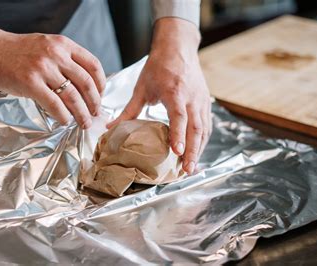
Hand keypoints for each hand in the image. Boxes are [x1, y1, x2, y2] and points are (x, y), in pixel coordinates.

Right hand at [0, 19, 105, 128]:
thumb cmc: (19, 50)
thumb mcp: (48, 45)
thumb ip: (65, 59)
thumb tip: (84, 85)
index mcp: (64, 44)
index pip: (93, 65)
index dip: (101, 84)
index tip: (101, 96)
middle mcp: (56, 54)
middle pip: (86, 83)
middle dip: (94, 102)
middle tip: (96, 113)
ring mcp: (43, 68)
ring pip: (72, 96)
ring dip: (81, 113)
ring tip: (84, 123)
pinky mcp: (30, 83)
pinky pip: (54, 104)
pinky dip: (63, 115)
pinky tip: (65, 121)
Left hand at [107, 18, 211, 173]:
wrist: (178, 48)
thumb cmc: (159, 67)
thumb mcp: (141, 87)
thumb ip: (129, 110)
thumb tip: (110, 128)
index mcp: (175, 92)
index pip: (179, 117)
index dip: (178, 135)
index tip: (176, 152)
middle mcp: (191, 98)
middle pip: (196, 128)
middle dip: (192, 151)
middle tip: (187, 170)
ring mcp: (201, 101)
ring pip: (204, 129)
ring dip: (199, 149)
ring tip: (192, 167)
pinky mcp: (205, 103)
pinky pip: (207, 125)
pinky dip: (203, 141)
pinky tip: (197, 152)